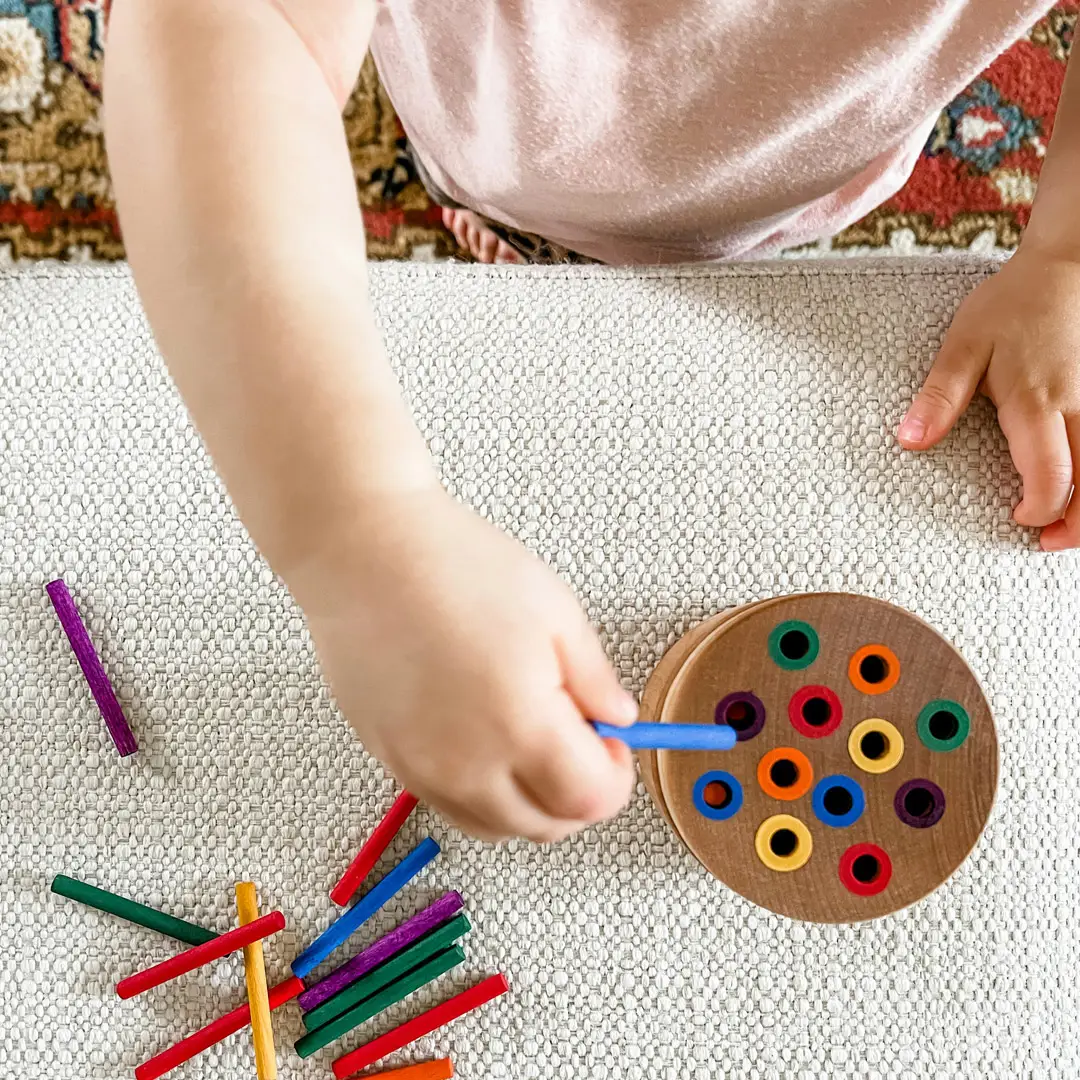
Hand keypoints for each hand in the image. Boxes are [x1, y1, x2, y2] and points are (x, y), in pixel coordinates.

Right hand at [291, 489, 637, 842]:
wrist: (366, 553)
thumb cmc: (455, 567)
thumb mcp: (555, 611)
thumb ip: (595, 678)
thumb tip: (617, 718)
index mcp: (522, 727)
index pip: (591, 801)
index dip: (617, 779)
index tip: (614, 744)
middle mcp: (469, 766)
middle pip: (546, 828)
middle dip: (579, 796)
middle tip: (582, 744)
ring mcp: (422, 770)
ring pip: (496, 828)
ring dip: (530, 803)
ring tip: (531, 742)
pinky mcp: (390, 759)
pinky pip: (449, 806)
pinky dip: (482, 794)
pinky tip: (486, 743)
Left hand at [898, 246, 1079, 549]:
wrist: (1068, 266)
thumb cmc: (1012, 307)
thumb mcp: (962, 347)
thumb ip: (938, 398)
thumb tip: (910, 441)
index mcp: (1039, 405)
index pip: (1052, 477)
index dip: (1038, 509)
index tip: (1016, 516)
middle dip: (1076, 525)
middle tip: (1046, 541)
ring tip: (1067, 524)